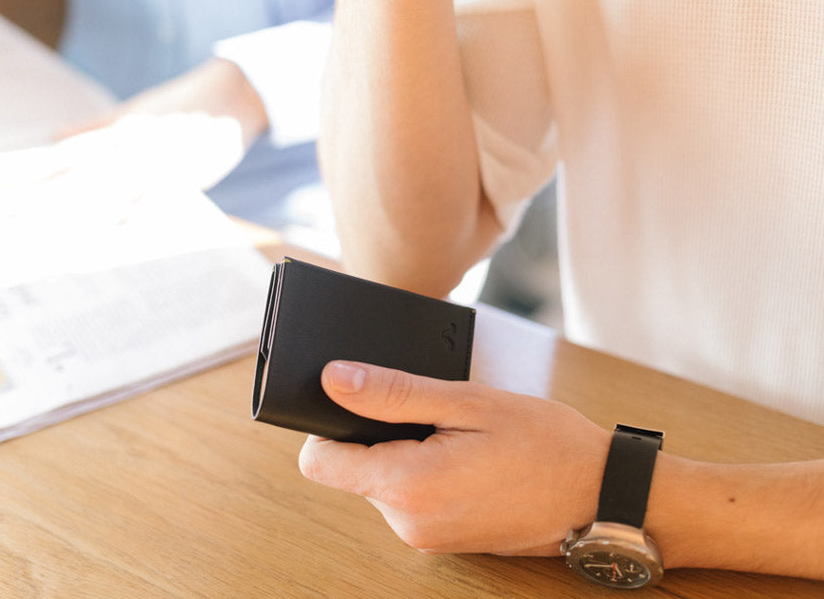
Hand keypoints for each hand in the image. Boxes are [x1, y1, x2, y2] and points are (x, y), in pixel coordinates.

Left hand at [299, 360, 610, 554]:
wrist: (601, 495)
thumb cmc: (545, 443)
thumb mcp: (467, 403)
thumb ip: (393, 394)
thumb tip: (333, 379)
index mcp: (406, 486)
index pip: (319, 460)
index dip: (330, 424)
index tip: (365, 402)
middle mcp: (408, 523)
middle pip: (352, 469)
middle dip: (380, 435)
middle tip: (437, 416)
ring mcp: (425, 538)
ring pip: (382, 482)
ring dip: (407, 453)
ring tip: (461, 438)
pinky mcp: (442, 542)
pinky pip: (410, 499)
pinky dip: (426, 473)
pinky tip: (468, 459)